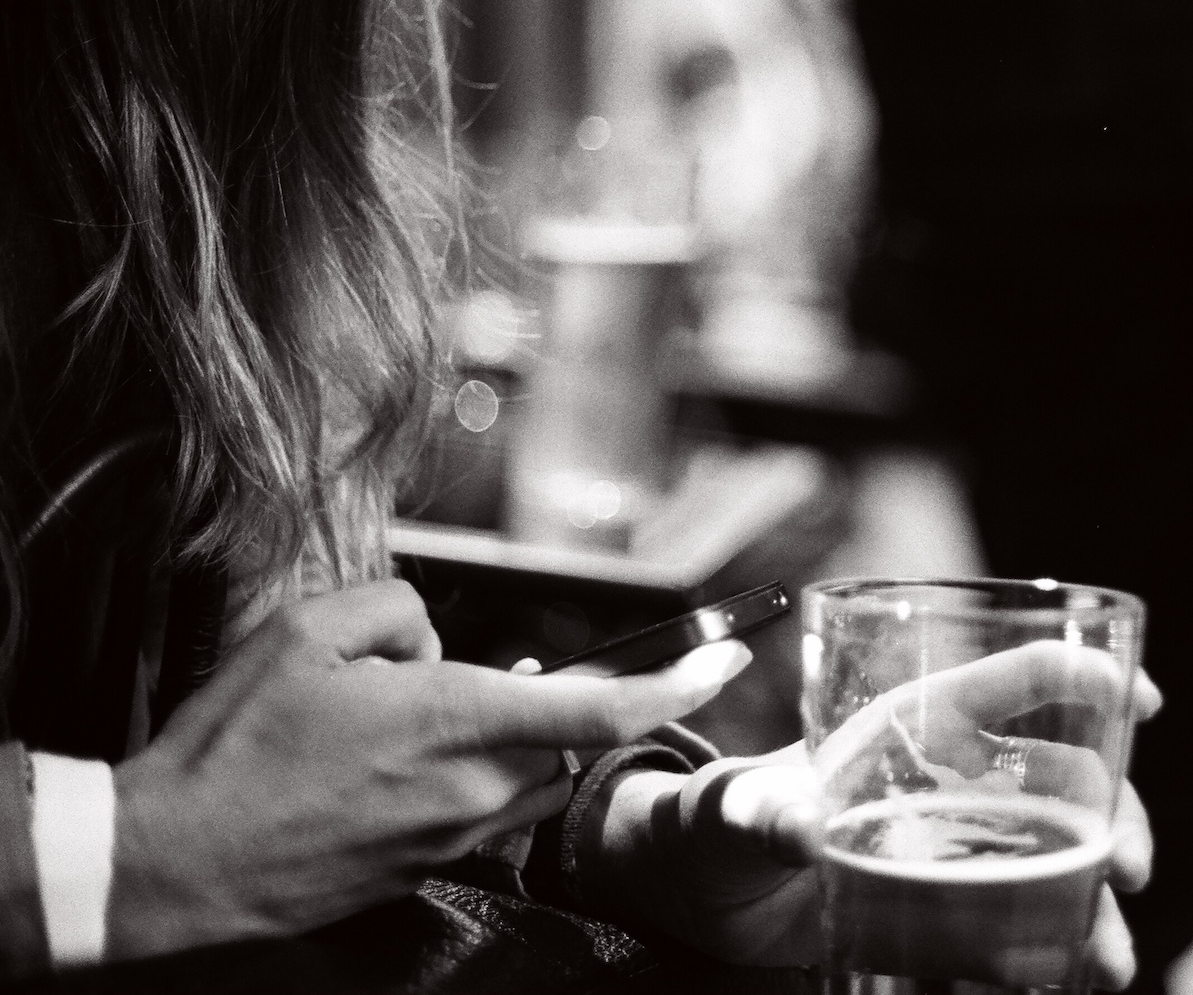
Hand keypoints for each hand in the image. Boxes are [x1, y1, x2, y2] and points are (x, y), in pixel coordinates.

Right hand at [108, 581, 750, 960]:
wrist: (172, 862)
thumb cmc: (235, 746)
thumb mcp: (307, 633)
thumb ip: (399, 614)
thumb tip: (437, 645)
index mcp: (455, 722)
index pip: (600, 705)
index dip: (675, 682)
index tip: (727, 658)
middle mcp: (472, 790)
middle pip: (563, 734)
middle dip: (541, 699)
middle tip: (442, 684)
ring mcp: (451, 840)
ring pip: (525, 775)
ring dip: (499, 740)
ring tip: (399, 728)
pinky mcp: (425, 871)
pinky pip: (477, 813)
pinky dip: (458, 779)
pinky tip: (379, 769)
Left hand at [583, 644, 1160, 989]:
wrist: (704, 894)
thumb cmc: (717, 819)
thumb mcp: (733, 810)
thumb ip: (759, 812)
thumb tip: (792, 826)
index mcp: (913, 723)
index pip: (1014, 678)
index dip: (1083, 674)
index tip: (1139, 696)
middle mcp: (953, 776)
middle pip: (1065, 773)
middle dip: (1115, 810)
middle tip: (1129, 866)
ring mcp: (960, 841)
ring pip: (1060, 852)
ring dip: (1097, 896)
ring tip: (1109, 957)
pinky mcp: (952, 903)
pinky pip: (1027, 916)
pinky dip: (1062, 942)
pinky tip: (1076, 972)